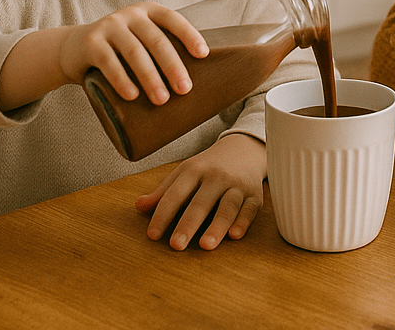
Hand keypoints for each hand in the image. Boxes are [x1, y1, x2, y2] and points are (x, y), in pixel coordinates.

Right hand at [59, 2, 208, 105]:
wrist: (74, 48)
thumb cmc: (119, 50)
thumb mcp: (140, 42)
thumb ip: (160, 49)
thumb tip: (194, 80)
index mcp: (149, 12)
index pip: (174, 20)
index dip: (189, 36)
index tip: (204, 55)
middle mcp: (131, 14)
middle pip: (156, 40)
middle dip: (173, 66)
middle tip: (185, 89)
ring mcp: (110, 25)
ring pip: (135, 52)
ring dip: (150, 77)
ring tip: (162, 99)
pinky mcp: (91, 41)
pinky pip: (109, 62)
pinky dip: (122, 80)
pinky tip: (132, 95)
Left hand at [136, 133, 265, 249]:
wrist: (244, 148)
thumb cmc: (208, 167)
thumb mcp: (185, 172)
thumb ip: (164, 191)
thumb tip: (139, 205)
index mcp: (195, 170)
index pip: (176, 193)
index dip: (163, 214)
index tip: (152, 235)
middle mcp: (217, 176)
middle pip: (201, 202)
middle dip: (189, 223)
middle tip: (176, 245)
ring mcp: (237, 185)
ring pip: (228, 206)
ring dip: (217, 225)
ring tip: (206, 245)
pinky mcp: (255, 194)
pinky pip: (250, 208)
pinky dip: (243, 221)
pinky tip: (235, 235)